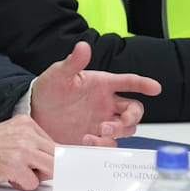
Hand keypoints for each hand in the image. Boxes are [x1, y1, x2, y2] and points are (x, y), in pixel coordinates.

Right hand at [0, 115, 54, 190]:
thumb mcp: (11, 136)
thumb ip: (31, 143)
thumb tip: (54, 159)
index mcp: (26, 123)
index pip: (54, 145)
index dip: (49, 160)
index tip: (43, 166)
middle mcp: (26, 134)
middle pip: (56, 158)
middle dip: (44, 169)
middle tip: (25, 169)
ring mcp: (21, 149)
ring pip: (50, 170)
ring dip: (34, 177)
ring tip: (15, 171)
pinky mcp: (14, 166)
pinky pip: (33, 184)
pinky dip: (21, 185)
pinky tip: (6, 176)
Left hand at [30, 41, 161, 145]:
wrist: (34, 113)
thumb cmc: (47, 90)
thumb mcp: (58, 75)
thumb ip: (72, 63)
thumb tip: (83, 45)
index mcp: (102, 85)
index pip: (128, 82)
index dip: (143, 84)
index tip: (155, 88)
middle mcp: (106, 104)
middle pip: (134, 111)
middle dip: (131, 118)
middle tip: (115, 123)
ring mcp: (102, 121)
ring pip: (126, 129)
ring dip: (117, 132)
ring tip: (98, 132)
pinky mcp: (94, 137)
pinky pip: (109, 144)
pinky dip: (104, 145)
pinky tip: (88, 141)